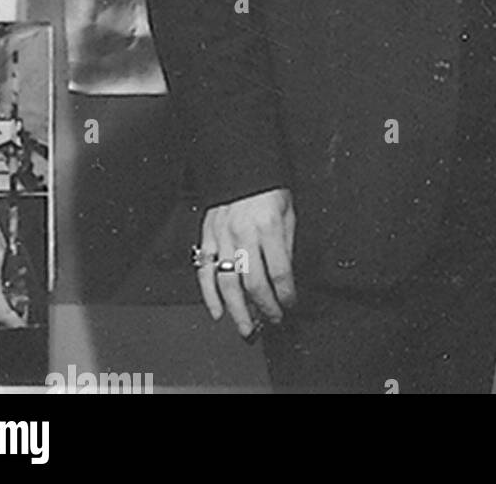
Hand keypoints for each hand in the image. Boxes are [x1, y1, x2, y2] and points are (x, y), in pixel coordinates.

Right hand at [197, 187, 295, 338]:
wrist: (241, 166)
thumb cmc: (268, 188)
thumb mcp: (288, 212)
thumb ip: (286, 245)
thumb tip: (286, 277)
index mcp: (269, 226)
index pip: (280, 271)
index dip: (286, 293)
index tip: (290, 305)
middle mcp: (244, 233)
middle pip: (253, 283)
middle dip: (264, 308)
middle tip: (271, 321)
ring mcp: (222, 237)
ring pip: (227, 283)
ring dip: (237, 310)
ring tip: (246, 328)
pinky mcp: (206, 237)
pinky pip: (205, 272)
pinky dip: (209, 295)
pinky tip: (217, 312)